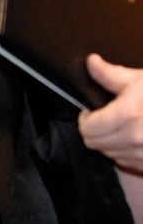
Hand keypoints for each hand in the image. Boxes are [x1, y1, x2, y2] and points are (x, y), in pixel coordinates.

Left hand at [82, 54, 142, 172]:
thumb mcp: (141, 80)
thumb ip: (111, 74)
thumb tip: (91, 62)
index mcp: (129, 114)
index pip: (88, 128)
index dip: (86, 118)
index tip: (91, 111)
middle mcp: (136, 137)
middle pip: (94, 143)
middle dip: (95, 130)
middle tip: (104, 118)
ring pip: (109, 153)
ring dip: (110, 142)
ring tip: (122, 126)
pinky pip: (127, 162)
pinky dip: (126, 151)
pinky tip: (135, 137)